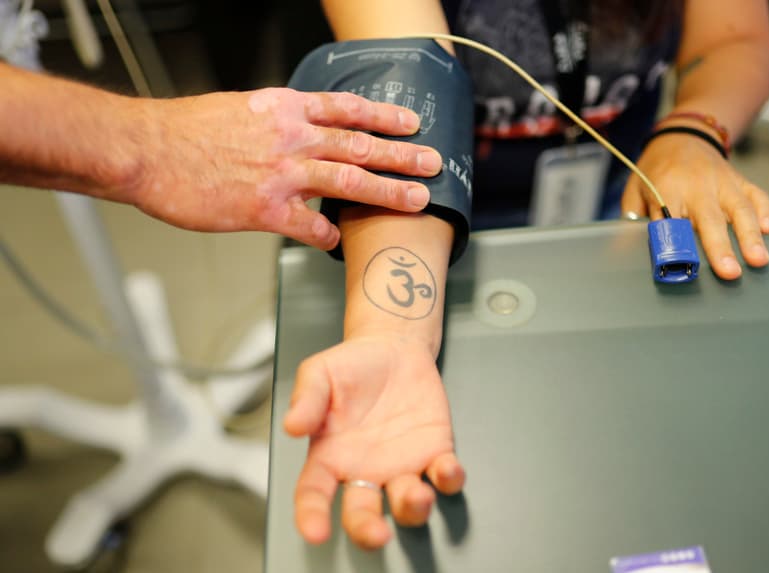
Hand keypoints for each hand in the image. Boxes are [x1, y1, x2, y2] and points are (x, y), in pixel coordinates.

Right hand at [129, 88, 441, 248]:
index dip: (385, 115)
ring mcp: (282, 173)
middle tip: (432, 163)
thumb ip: (278, 121)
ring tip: (417, 200)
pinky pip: (310, 226)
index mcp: (285, 109)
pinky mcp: (265, 209)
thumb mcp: (240, 109)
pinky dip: (327, 236)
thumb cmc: (186, 132)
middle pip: (360, 145)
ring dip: (387, 192)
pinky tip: (337, 242)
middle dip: (402, 155)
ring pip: (349, 181)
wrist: (148, 151)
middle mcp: (291, 138)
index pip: (348, 109)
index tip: (411, 122)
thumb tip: (302, 131)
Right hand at [283, 335, 464, 549]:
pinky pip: (444, 475)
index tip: (315, 532)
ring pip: (407, 503)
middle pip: (363, 513)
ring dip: (414, 507)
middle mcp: (365, 470)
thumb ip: (306, 399)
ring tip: (417, 496)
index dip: (311, 516)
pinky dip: (449, 478)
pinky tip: (447, 471)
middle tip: (376, 534)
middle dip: (368, 529)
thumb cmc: (352, 366)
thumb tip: (292, 426)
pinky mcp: (434, 452)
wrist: (393, 349)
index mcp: (330, 457)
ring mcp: (401, 465)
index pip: (314, 494)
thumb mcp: (318, 373)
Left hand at [621, 134, 768, 279]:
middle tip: (730, 272)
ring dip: (750, 235)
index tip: (681, 263)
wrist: (680, 136)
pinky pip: (756, 194)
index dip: (676, 241)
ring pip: (739, 208)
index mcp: (666, 188)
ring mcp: (722, 181)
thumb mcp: (635, 190)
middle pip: (710, 219)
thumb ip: (635, 219)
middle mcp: (697, 184)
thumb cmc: (655, 170)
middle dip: (720, 247)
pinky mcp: (739, 180)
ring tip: (758, 259)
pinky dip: (765, 211)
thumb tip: (630, 251)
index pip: (671, 220)